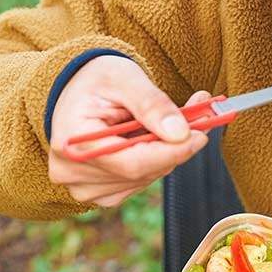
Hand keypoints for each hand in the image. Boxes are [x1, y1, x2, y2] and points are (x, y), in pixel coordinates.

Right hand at [48, 55, 209, 206]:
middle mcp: (72, 171)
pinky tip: (146, 140)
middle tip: (200, 120)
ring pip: (145, 179)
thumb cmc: (95, 80)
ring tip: (168, 124)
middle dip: (175, 148)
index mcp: (72, 141)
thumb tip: (180, 133)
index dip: (172, 152)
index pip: (132, 163)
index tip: (200, 135)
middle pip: (141, 172)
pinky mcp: (96, 193)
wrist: (74, 91)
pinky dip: (152, 163)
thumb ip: (152, 103)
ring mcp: (82, 187)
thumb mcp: (124, 77)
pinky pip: (138, 183)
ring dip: (165, 154)